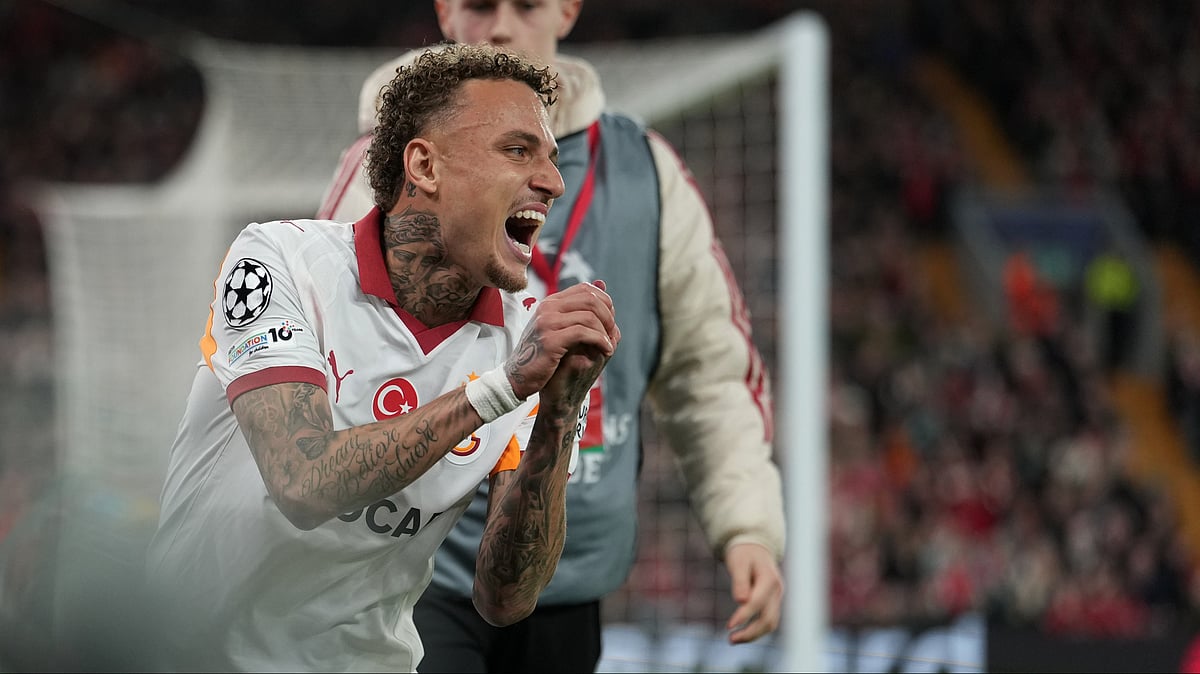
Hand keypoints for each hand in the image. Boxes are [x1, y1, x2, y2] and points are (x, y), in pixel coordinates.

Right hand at [505, 281, 618, 400]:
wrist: (517, 377)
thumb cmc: (540, 355)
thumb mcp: (557, 328)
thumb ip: (577, 310)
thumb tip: (601, 284)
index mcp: (550, 303)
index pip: (585, 289)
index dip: (604, 302)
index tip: (610, 320)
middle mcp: (547, 308)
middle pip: (590, 299)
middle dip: (608, 316)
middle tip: (612, 332)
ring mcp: (547, 323)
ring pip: (589, 316)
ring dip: (605, 331)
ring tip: (609, 345)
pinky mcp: (550, 340)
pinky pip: (583, 333)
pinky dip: (600, 341)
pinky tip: (605, 350)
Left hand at [724, 543, 783, 643]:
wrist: (755, 548)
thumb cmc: (744, 553)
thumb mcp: (738, 562)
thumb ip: (740, 581)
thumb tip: (741, 601)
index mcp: (769, 579)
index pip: (757, 602)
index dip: (744, 616)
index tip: (728, 626)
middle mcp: (777, 590)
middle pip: (768, 619)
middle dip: (750, 633)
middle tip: (730, 640)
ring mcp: (777, 597)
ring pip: (771, 623)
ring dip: (754, 635)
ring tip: (733, 639)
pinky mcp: (773, 603)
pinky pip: (768, 620)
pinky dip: (756, 629)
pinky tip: (742, 632)